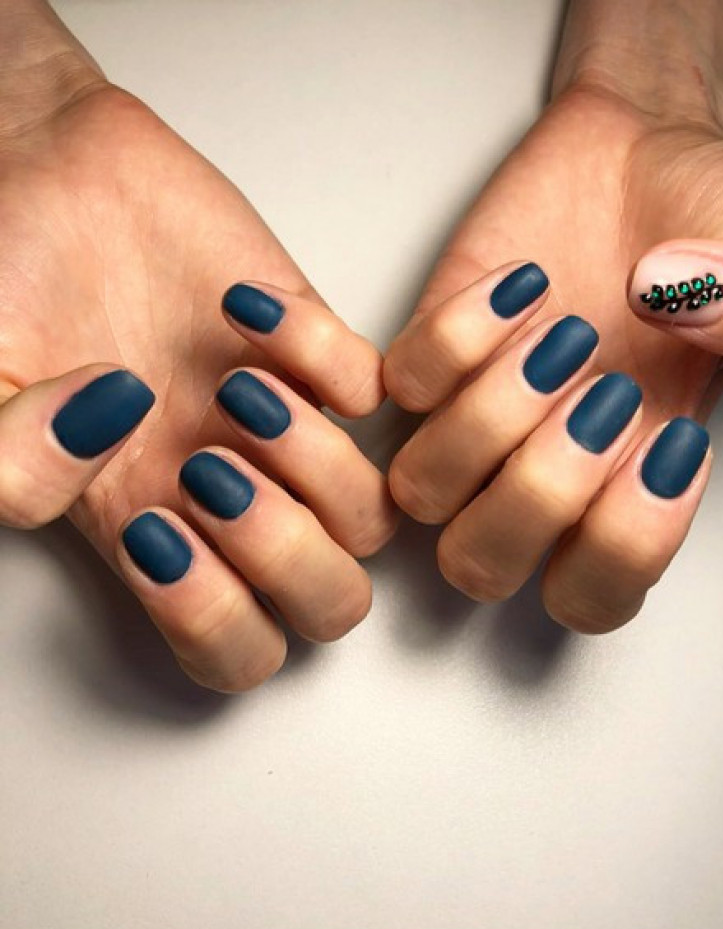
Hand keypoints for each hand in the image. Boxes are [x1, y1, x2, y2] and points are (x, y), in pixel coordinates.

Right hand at [0, 4, 396, 690]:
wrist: (44, 176)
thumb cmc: (4, 285)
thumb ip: (8, 461)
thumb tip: (111, 440)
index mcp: (148, 528)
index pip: (236, 649)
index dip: (213, 620)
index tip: (151, 526)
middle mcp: (226, 492)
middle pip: (332, 603)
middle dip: (287, 556)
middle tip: (210, 473)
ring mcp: (278, 425)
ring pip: (373, 513)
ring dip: (315, 462)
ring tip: (233, 389)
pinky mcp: (310, 343)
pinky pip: (375, 388)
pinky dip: (327, 355)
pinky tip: (245, 313)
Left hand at [384, 10, 722, 631]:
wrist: (648, 147)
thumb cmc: (714, 223)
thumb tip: (687, 307)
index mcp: (628, 483)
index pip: (592, 595)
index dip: (621, 547)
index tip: (672, 440)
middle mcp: (541, 465)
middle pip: (482, 566)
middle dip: (538, 492)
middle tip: (604, 394)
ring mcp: (476, 411)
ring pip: (422, 490)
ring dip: (487, 419)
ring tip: (563, 332)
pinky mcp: (432, 348)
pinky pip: (399, 386)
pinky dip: (452, 339)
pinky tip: (523, 285)